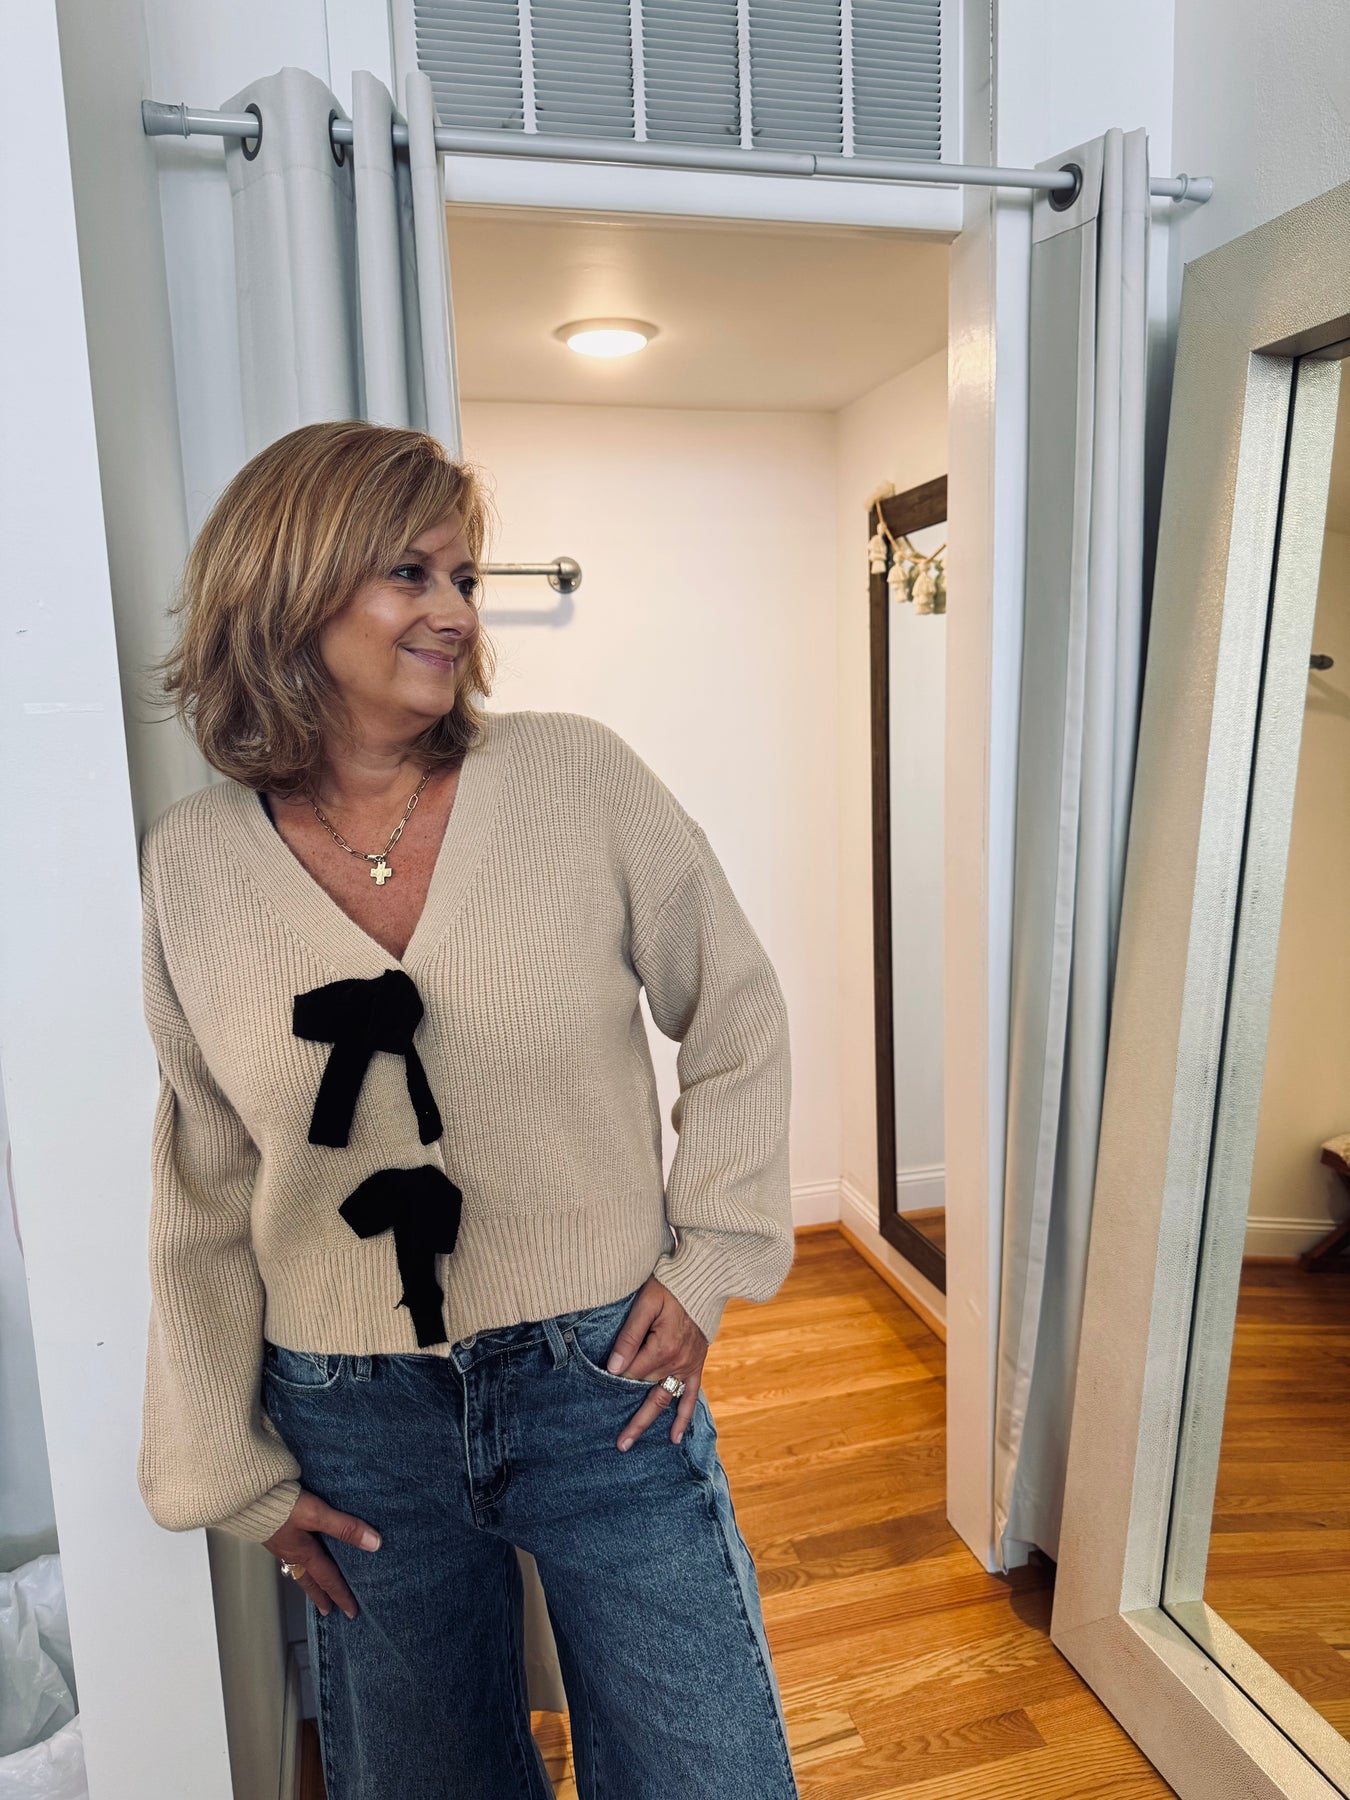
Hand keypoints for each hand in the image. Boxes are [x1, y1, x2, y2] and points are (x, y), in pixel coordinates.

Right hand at [263, 1488, 381, 1618]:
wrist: (245, 1496)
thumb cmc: (280, 1505)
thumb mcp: (317, 1514)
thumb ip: (344, 1527)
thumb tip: (374, 1543)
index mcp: (304, 1552)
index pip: (328, 1578)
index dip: (341, 1594)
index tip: (351, 1612)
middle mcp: (291, 1552)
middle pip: (309, 1580)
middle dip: (321, 1595)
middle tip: (327, 1611)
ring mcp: (279, 1543)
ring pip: (296, 1568)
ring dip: (307, 1581)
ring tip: (312, 1587)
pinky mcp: (270, 1532)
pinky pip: (286, 1554)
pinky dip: (294, 1562)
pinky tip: (294, 1552)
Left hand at [606, 1277, 708, 1451]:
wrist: (702, 1281)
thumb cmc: (669, 1288)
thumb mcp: (645, 1304)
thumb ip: (629, 1336)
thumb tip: (614, 1367)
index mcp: (663, 1347)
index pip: (633, 1372)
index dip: (617, 1376)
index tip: (602, 1380)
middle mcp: (677, 1362)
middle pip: (647, 1392)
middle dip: (631, 1417)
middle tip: (617, 1443)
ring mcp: (688, 1366)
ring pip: (664, 1400)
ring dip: (648, 1421)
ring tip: (629, 1442)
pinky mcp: (696, 1366)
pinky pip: (691, 1396)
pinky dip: (684, 1417)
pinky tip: (675, 1437)